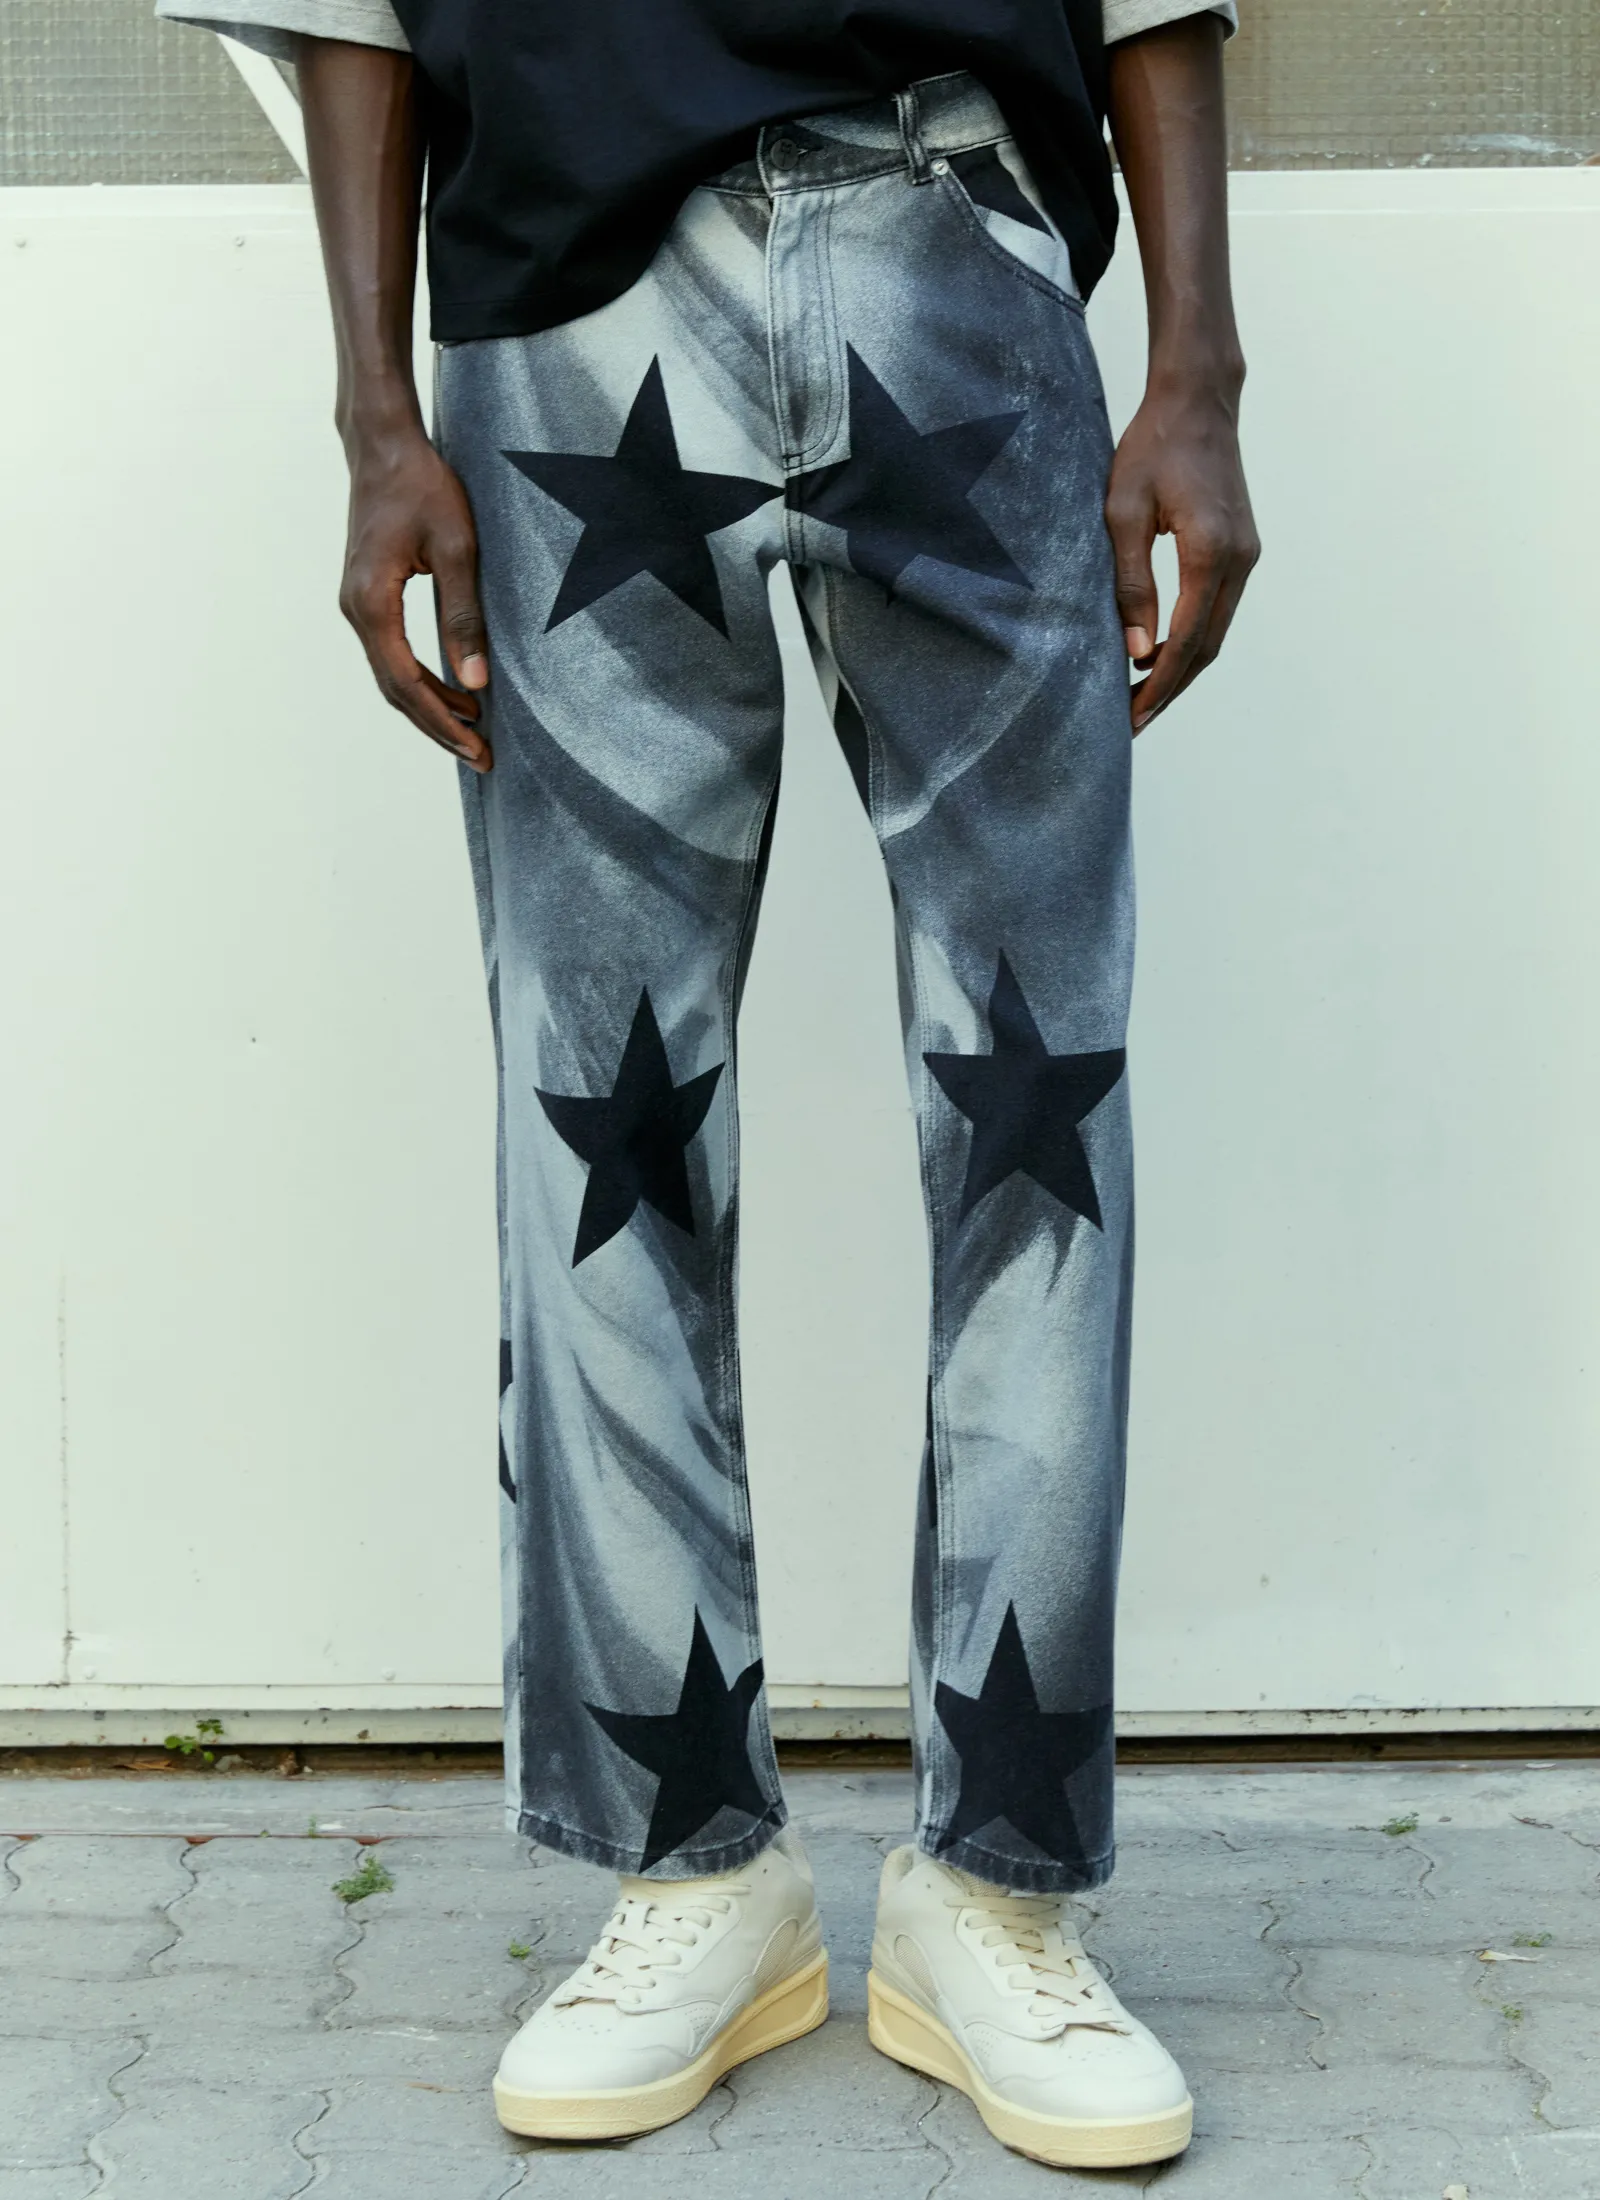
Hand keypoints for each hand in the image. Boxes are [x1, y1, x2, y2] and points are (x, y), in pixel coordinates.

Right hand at [338, 424, 491, 770]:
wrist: (383, 446)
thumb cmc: (422, 487)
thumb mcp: (458, 550)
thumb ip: (464, 618)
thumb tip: (475, 683)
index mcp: (372, 603)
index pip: (407, 684)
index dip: (443, 722)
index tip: (476, 749)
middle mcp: (355, 610)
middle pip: (395, 690)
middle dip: (438, 727)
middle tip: (480, 756)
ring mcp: (356, 604)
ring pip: (392, 676)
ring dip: (431, 707)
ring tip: (473, 730)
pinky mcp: (367, 597)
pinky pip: (392, 654)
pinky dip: (422, 680)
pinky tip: (454, 689)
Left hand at [1104, 377, 1258, 734]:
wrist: (1197, 401)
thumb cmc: (1151, 449)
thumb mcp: (1122, 514)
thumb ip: (1130, 584)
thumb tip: (1138, 652)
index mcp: (1210, 551)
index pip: (1187, 639)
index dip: (1159, 685)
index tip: (1132, 719)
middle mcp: (1240, 559)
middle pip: (1208, 647)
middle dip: (1169, 690)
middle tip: (1132, 723)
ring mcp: (1248, 556)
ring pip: (1216, 633)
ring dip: (1182, 669)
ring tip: (1141, 699)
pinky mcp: (1243, 550)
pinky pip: (1218, 610)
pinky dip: (1192, 641)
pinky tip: (1160, 656)